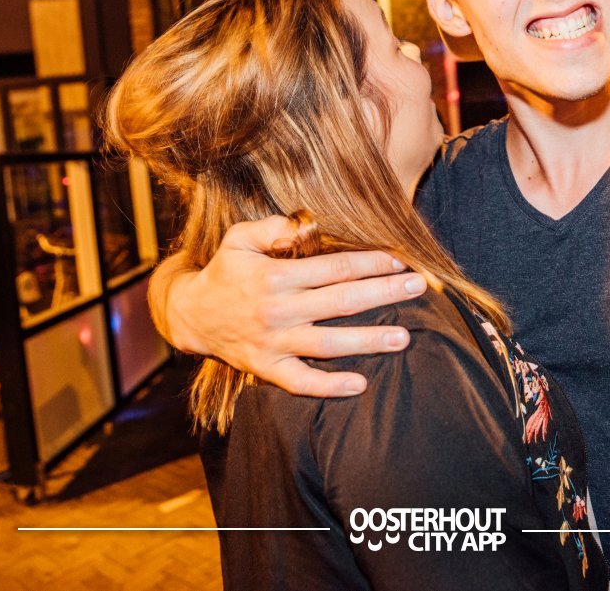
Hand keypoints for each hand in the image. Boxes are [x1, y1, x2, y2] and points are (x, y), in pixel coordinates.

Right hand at [156, 216, 425, 396]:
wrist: (189, 315)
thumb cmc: (225, 271)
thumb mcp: (239, 238)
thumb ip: (273, 227)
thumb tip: (306, 223)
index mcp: (275, 275)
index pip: (334, 267)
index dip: (371, 263)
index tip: (401, 261)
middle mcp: (277, 309)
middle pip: (340, 301)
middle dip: (383, 294)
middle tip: (420, 289)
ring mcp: (273, 342)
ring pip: (328, 344)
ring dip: (368, 340)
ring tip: (404, 338)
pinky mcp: (266, 368)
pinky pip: (300, 382)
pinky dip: (329, 386)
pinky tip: (360, 384)